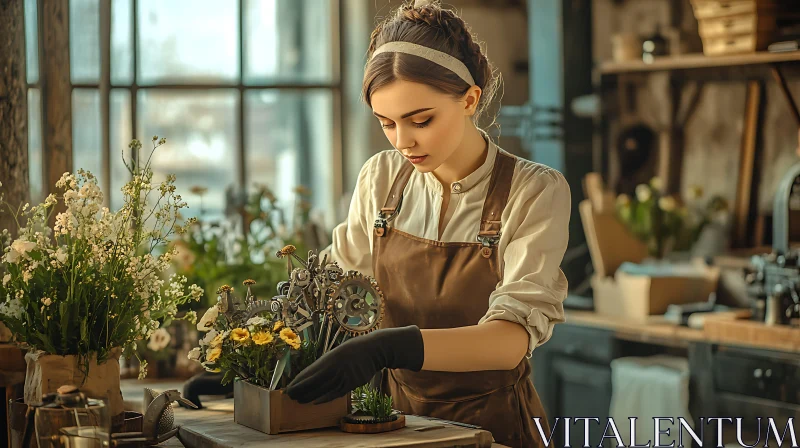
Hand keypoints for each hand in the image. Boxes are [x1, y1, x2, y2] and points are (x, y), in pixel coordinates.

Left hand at [286, 325, 423, 403]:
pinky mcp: (352, 383)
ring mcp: (344, 376)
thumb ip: (325, 364)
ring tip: (299, 400)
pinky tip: (315, 402)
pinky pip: (335, 393)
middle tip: (290, 396)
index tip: (289, 387)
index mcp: (329, 358)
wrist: (373, 350)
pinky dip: (324, 398)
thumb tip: (311, 375)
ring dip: (310, 396)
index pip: (309, 373)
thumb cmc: (352, 350)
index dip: (299, 382)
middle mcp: (335, 367)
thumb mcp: (337, 352)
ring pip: (323, 389)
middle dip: (301, 390)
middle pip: (314, 382)